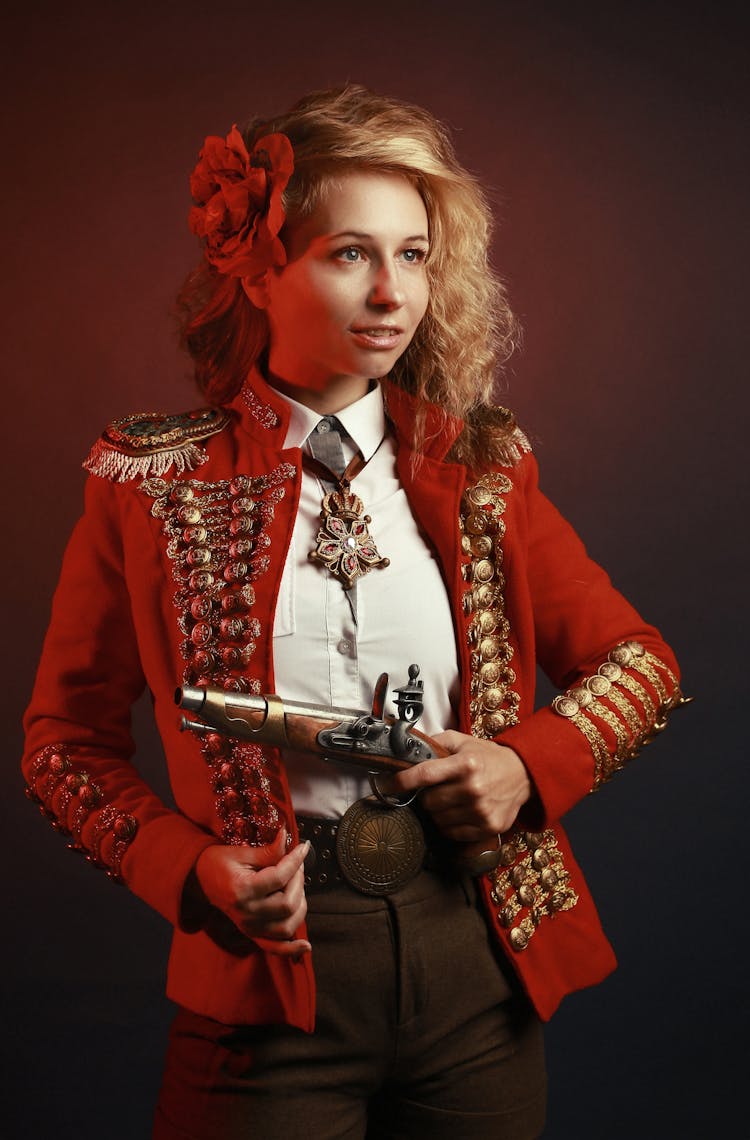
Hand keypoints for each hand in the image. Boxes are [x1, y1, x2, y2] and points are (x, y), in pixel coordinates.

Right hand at [195, 829, 310, 959]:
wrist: (200, 878)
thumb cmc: (219, 863)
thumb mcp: (242, 852)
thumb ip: (268, 851)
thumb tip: (288, 840)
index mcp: (242, 890)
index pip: (280, 878)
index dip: (296, 860)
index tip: (303, 848)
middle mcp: (247, 913)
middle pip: (287, 903)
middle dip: (299, 880)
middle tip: (298, 864)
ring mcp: (249, 926)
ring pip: (287, 925)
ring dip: (300, 905)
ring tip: (297, 885)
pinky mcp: (251, 933)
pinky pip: (274, 947)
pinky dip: (291, 949)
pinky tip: (305, 945)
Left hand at [384, 730, 531, 848]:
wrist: (523, 774)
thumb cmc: (488, 757)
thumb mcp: (463, 741)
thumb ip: (436, 743)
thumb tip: (407, 747)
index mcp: (465, 764)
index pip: (424, 775)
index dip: (401, 781)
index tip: (385, 785)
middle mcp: (473, 788)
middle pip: (429, 801)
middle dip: (426, 796)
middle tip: (436, 789)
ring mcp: (481, 810)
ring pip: (438, 819)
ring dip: (438, 811)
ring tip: (451, 799)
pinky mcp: (488, 827)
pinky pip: (452, 832)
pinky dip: (450, 824)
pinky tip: (460, 811)